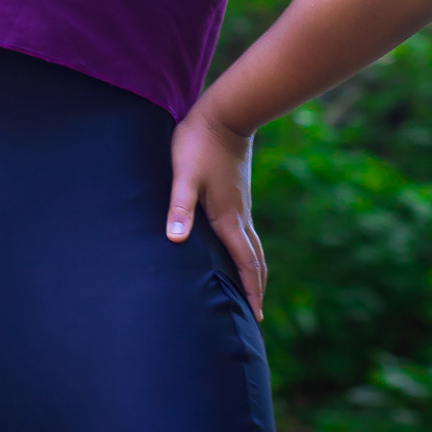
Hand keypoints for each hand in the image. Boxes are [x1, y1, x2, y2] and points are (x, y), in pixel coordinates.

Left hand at [166, 99, 266, 319]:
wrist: (225, 115)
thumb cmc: (199, 144)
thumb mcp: (184, 175)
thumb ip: (179, 207)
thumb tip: (174, 240)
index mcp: (228, 217)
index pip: (245, 262)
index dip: (251, 290)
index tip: (256, 316)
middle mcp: (239, 216)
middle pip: (255, 259)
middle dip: (257, 287)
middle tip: (257, 314)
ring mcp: (241, 205)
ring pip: (253, 245)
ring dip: (255, 270)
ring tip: (252, 289)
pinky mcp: (237, 196)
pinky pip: (247, 233)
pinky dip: (248, 251)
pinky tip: (238, 252)